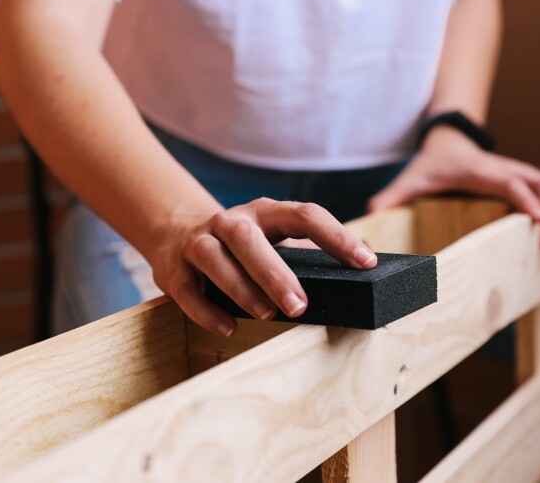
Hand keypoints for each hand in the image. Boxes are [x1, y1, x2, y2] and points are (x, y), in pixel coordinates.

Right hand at [150, 198, 376, 335]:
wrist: (176, 231)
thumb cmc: (245, 244)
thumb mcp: (275, 237)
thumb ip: (308, 255)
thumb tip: (362, 278)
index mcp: (266, 211)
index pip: (305, 215)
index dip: (336, 237)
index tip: (366, 262)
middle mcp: (231, 221)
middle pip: (249, 239)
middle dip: (275, 273)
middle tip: (301, 306)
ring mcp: (199, 242)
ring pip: (216, 259)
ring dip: (242, 288)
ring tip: (268, 315)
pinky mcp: (173, 268)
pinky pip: (188, 290)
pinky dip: (207, 310)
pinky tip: (229, 327)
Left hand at [368, 127, 539, 246]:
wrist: (447, 140)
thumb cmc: (431, 165)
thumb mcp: (410, 180)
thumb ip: (390, 198)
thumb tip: (370, 217)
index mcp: (480, 171)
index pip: (511, 182)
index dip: (526, 200)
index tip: (535, 222)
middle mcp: (506, 169)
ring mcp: (521, 172)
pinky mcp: (529, 178)